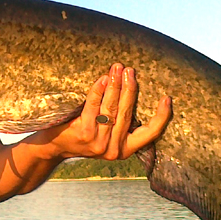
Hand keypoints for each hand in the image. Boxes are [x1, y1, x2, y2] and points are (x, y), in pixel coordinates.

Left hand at [52, 63, 171, 159]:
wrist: (53, 147)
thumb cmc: (82, 134)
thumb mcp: (106, 134)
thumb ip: (120, 121)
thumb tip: (132, 89)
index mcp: (126, 149)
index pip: (151, 133)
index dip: (162, 116)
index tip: (167, 98)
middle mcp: (115, 149)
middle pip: (128, 113)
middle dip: (130, 89)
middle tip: (130, 71)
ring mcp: (99, 142)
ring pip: (112, 108)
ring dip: (116, 85)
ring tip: (117, 69)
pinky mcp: (84, 134)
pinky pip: (94, 106)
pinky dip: (99, 90)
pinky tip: (103, 79)